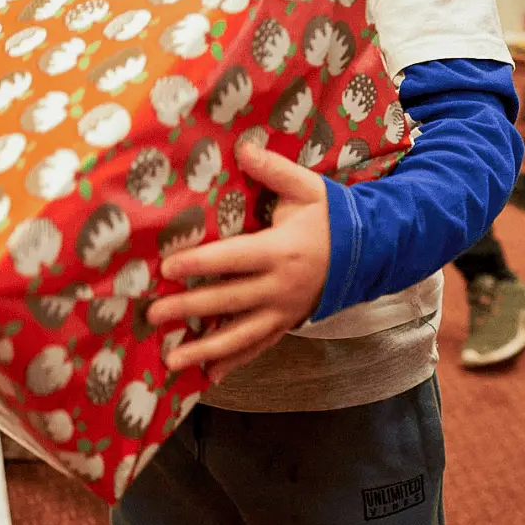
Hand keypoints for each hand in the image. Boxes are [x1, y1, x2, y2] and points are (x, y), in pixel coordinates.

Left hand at [147, 143, 330, 380]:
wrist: (371, 251)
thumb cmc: (332, 217)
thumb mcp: (307, 188)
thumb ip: (273, 170)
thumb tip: (242, 147)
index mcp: (280, 250)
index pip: (232, 259)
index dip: (199, 263)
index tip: (166, 268)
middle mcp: (280, 287)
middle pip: (228, 300)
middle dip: (189, 308)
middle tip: (153, 315)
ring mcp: (284, 311)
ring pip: (240, 335)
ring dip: (205, 350)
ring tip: (172, 360)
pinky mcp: (288, 324)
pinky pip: (258, 347)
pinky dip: (234, 363)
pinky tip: (209, 377)